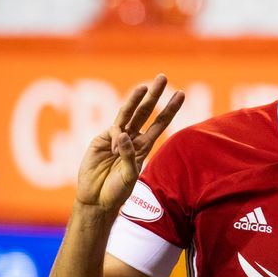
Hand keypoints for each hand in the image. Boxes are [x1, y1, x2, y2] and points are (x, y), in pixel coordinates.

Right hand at [75, 74, 183, 213]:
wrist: (96, 199)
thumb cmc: (116, 191)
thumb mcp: (128, 176)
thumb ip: (127, 156)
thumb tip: (123, 135)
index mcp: (144, 146)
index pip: (160, 123)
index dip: (170, 109)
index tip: (181, 94)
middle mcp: (132, 138)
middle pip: (145, 112)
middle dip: (154, 95)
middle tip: (162, 77)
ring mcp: (115, 137)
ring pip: (127, 114)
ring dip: (135, 99)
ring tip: (144, 87)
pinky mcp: (100, 140)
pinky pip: (113, 131)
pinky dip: (117, 135)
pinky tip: (116, 145)